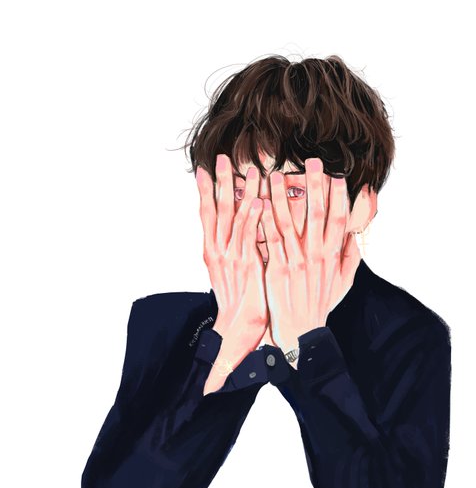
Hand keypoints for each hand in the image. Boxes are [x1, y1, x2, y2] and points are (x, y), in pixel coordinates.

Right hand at [196, 154, 268, 358]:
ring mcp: (231, 257)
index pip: (206, 215)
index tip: (204, 171)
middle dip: (219, 182)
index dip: (205, 191)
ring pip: (234, 217)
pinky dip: (253, 218)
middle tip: (220, 158)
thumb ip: (235, 251)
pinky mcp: (246, 265)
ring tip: (250, 170)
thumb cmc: (237, 303)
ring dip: (242, 192)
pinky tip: (259, 201)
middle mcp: (218, 251)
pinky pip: (250, 236)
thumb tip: (241, 236)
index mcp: (212, 252)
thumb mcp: (230, 274)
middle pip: (216, 209)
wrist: (236, 329)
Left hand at [260, 157, 365, 353]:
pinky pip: (270, 239)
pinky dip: (265, 220)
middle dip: (315, 186)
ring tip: (278, 174)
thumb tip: (355, 235)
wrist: (301, 331)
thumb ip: (350, 257)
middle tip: (312, 161)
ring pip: (290, 222)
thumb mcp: (343, 282)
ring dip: (284, 196)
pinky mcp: (278, 268)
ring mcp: (296, 261)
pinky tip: (260, 202)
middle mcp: (316, 255)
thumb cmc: (320, 304)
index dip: (339, 197)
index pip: (338, 220)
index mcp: (333, 256)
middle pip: (317, 214)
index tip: (338, 176)